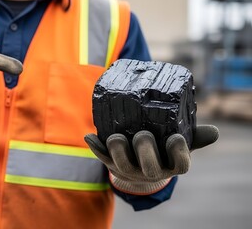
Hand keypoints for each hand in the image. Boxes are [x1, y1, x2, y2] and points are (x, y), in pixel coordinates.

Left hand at [84, 125, 218, 194]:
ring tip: (116, 137)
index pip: (180, 165)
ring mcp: (129, 169)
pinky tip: (90, 136)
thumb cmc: (164, 149)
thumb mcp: (180, 142)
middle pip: (149, 167)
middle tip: (143, 135)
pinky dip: (95, 147)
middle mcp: (150, 171)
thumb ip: (195, 136)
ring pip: (121, 164)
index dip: (178, 154)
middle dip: (145, 152)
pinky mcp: (111, 164)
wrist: (140, 164)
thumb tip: (214, 131)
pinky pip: (101, 157)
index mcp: (171, 165)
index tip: (176, 138)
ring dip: (117, 150)